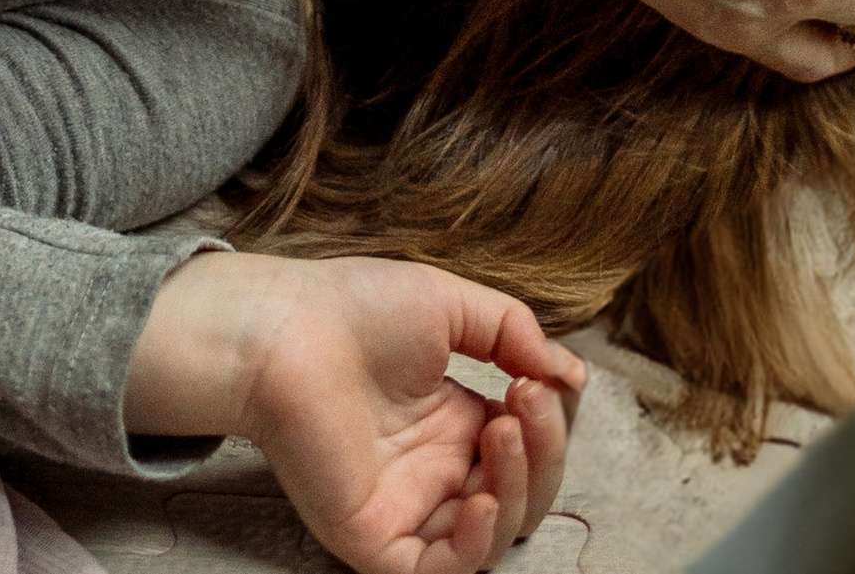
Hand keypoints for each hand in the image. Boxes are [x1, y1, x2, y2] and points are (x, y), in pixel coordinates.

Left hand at [126, 250, 582, 573]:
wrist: (283, 330)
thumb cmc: (355, 309)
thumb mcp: (452, 306)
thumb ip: (514, 335)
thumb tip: (571, 376)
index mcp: (455, 422)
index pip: (529, 446)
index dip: (550, 421)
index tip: (542, 378)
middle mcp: (437, 470)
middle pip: (523, 494)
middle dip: (544, 451)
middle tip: (526, 399)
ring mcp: (409, 508)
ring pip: (494, 537)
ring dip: (519, 490)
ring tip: (504, 431)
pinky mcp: (377, 540)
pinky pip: (441, 569)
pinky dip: (475, 546)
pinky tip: (482, 500)